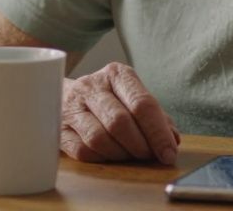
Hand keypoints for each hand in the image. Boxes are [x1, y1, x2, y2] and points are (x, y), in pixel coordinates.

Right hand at [61, 62, 179, 163]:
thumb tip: (173, 139)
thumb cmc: (107, 99)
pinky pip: (83, 150)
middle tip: (149, 156)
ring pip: (99, 138)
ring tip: (129, 156)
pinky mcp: (59, 128)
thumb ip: (156, 117)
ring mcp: (72, 107)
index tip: (169, 153)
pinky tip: (109, 155)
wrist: (61, 93)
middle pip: (120, 122)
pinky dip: (101, 158)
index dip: (158, 132)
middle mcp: (92, 86)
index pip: (141, 103)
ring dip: (120, 154)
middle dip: (140, 145)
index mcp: (116, 74)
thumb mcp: (132, 98)